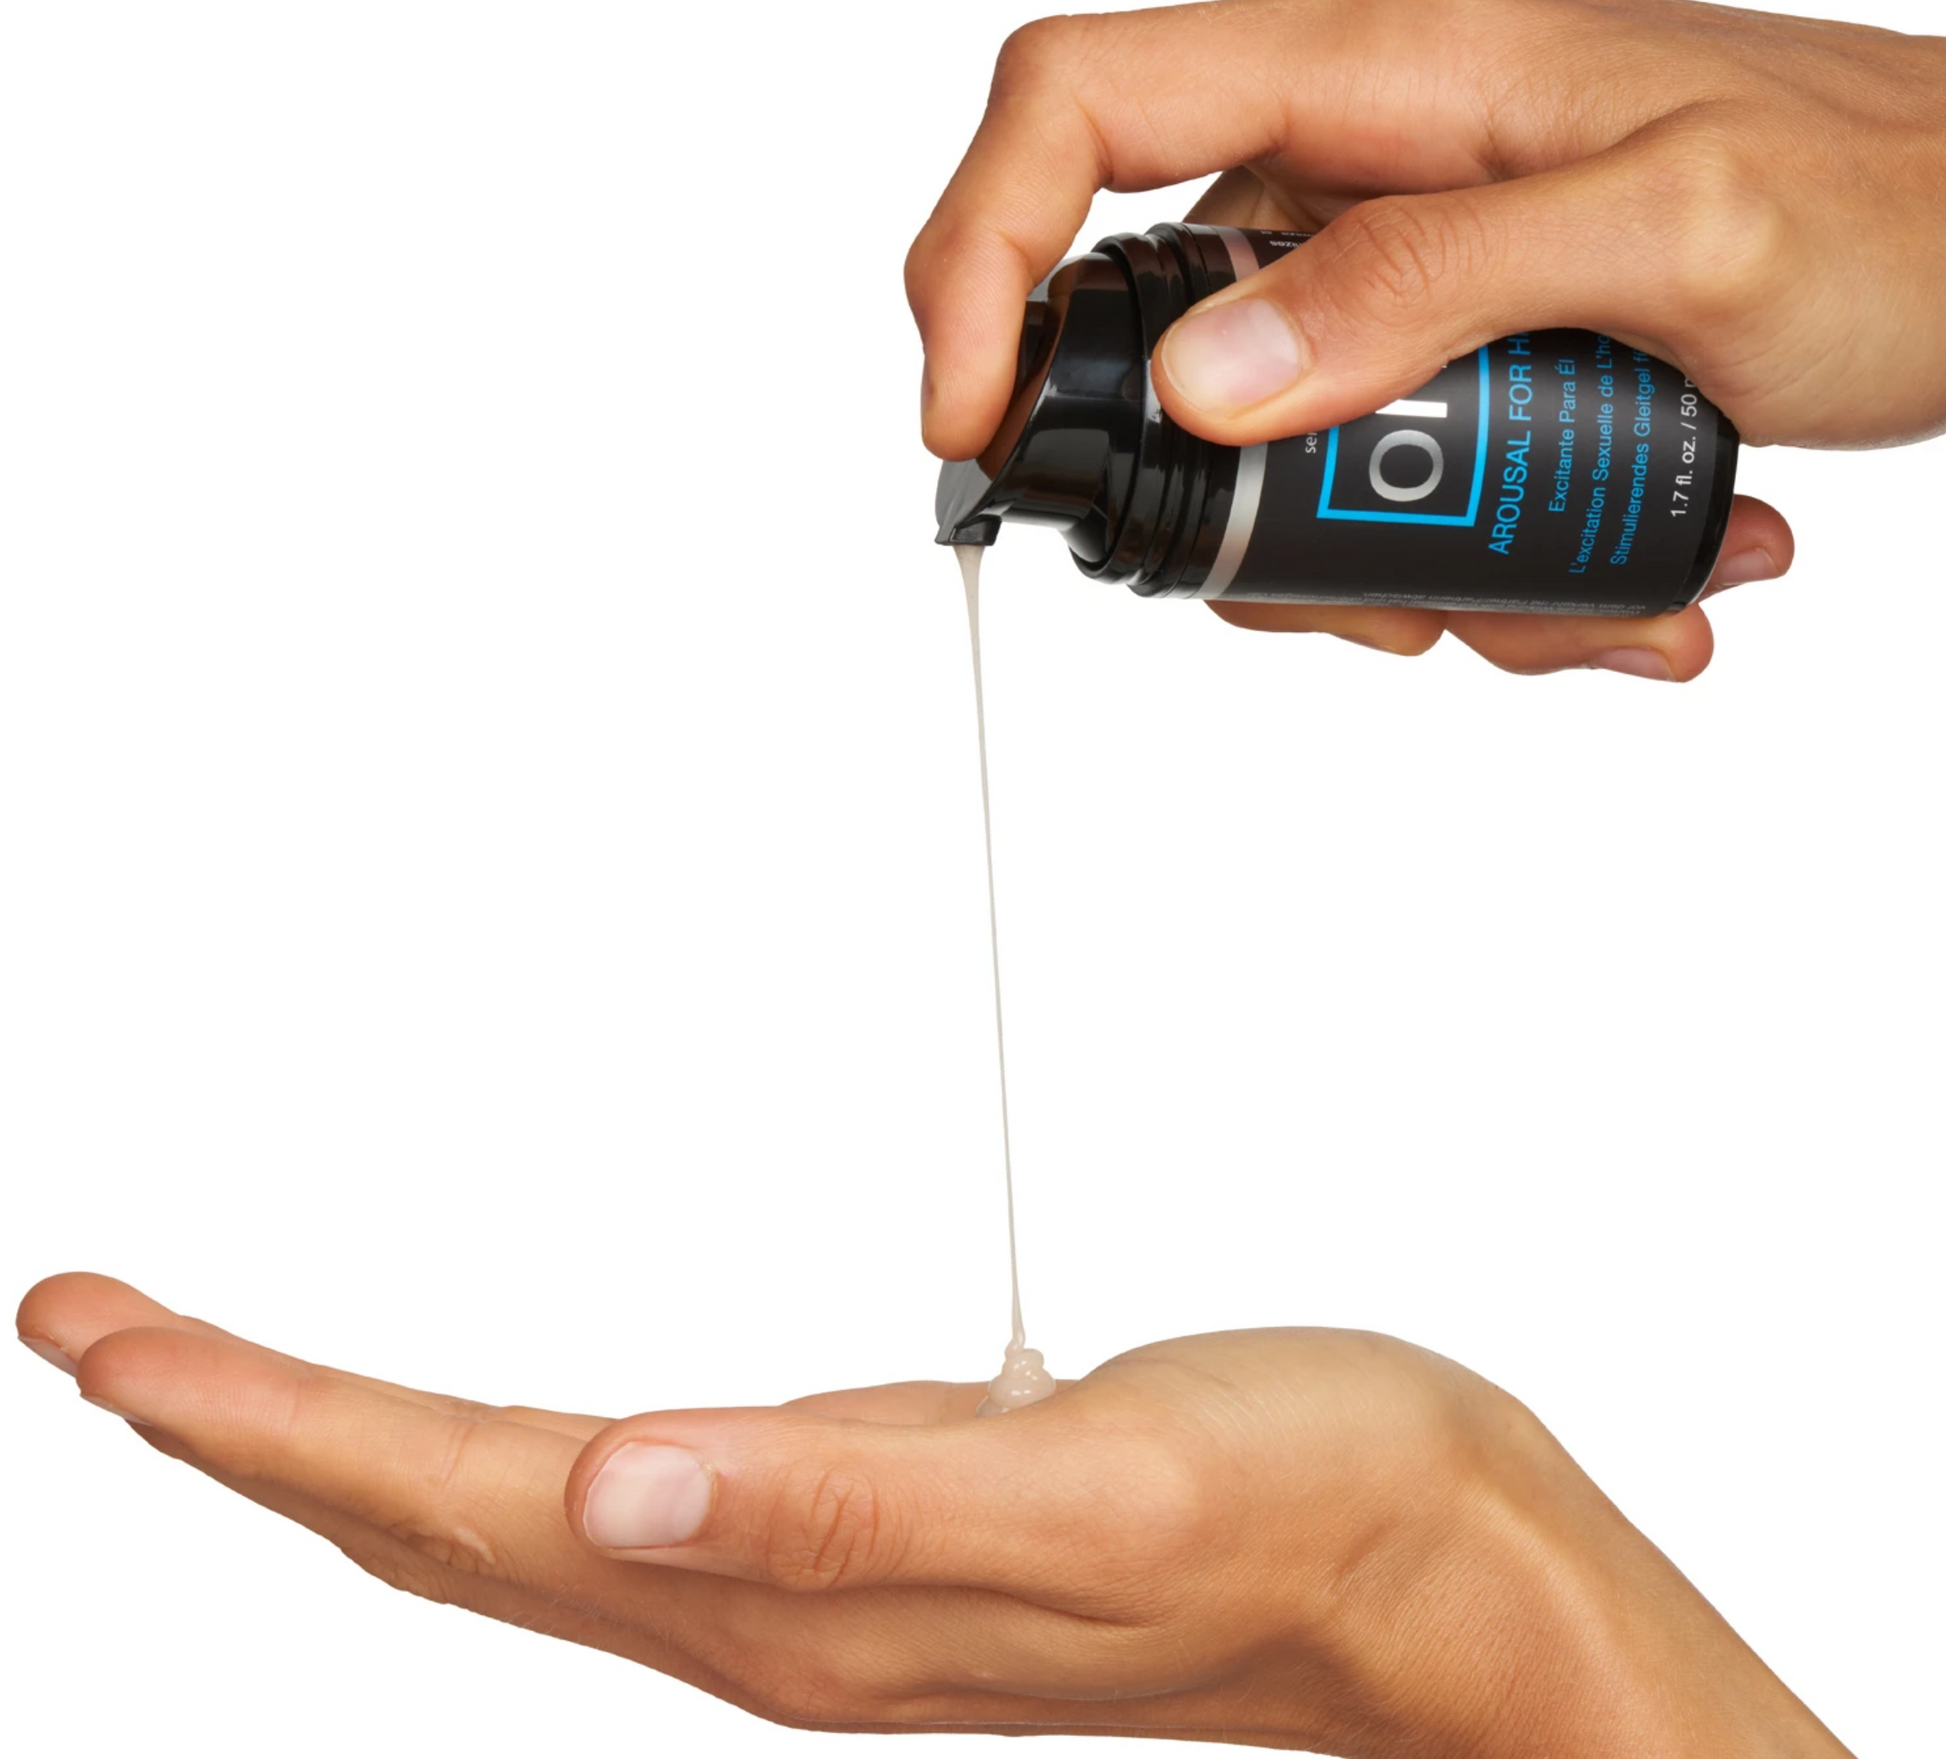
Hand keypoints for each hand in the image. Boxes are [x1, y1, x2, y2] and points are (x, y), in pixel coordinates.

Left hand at [20, 1272, 1945, 1758]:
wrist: (1442, 1569)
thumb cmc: (1302, 1502)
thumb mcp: (1090, 1488)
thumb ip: (849, 1496)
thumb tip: (609, 1492)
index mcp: (784, 1594)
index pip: (453, 1499)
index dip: (259, 1417)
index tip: (97, 1328)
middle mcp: (766, 1604)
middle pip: (440, 1523)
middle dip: (252, 1431)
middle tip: (99, 1326)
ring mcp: (815, 1577)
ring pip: (513, 1521)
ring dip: (354, 1448)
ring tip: (230, 1380)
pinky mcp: (873, 1527)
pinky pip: (623, 1500)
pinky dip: (499, 1456)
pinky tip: (498, 1438)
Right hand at [908, 0, 1945, 677]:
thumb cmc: (1893, 203)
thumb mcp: (1669, 236)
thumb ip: (1424, 285)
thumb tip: (1208, 378)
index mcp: (1380, 66)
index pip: (1079, 107)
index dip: (979, 255)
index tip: (976, 422)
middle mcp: (1356, 165)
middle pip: (1155, 342)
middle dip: (1241, 521)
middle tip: (1382, 597)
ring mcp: (1389, 274)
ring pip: (1269, 463)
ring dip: (1391, 577)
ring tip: (1571, 596)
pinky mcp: (1435, 359)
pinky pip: (1370, 493)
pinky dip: (1464, 577)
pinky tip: (1605, 586)